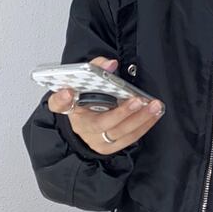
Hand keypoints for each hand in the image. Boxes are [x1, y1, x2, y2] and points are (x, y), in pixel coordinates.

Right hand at [47, 56, 163, 154]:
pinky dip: (144, 125)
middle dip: (121, 112)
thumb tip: (110, 64)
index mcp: (70, 108)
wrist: (88, 120)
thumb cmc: (87, 100)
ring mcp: (96, 140)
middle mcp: (81, 127)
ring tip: (154, 106)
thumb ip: (96, 68)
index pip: (58, 104)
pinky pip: (129, 138)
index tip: (68, 92)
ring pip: (119, 133)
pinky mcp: (109, 147)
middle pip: (100, 123)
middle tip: (138, 101)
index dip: (61, 99)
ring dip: (140, 119)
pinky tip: (154, 114)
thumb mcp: (86, 82)